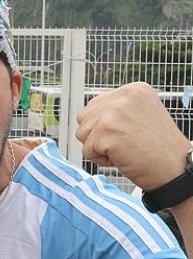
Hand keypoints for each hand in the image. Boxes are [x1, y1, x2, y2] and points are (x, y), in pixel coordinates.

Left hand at [76, 82, 190, 190]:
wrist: (176, 169)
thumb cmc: (159, 149)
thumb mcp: (140, 115)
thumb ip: (117, 108)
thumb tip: (88, 113)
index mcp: (134, 89)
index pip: (94, 105)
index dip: (105, 126)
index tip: (128, 133)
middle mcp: (124, 96)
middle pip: (84, 118)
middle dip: (98, 136)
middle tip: (126, 143)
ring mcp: (115, 112)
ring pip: (82, 133)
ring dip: (99, 147)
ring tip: (125, 149)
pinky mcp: (108, 131)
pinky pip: (87, 150)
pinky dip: (101, 160)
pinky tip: (124, 156)